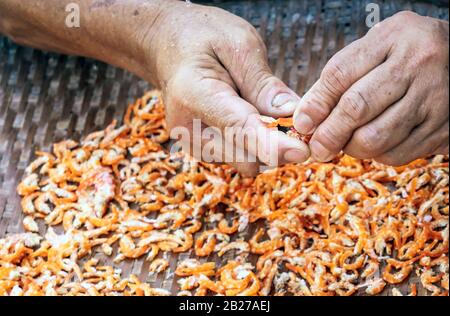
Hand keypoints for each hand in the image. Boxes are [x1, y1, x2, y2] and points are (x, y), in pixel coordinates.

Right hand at [144, 1, 308, 176]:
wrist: (166, 46)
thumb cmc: (201, 38)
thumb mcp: (238, 44)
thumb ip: (262, 83)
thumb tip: (291, 115)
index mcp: (192, 95)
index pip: (238, 128)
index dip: (272, 143)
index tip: (301, 151)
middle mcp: (187, 128)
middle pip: (245, 156)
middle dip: (275, 143)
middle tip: (293, 118)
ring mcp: (193, 143)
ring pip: (246, 161)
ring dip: (265, 144)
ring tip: (263, 109)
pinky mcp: (202, 150)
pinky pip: (240, 158)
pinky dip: (255, 144)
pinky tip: (252, 118)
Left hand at [293, 11, 448, 165]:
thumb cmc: (406, 55)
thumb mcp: (375, 49)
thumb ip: (341, 77)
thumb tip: (307, 117)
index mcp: (393, 38)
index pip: (340, 74)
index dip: (315, 104)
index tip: (303, 123)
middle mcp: (417, 65)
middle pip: (356, 107)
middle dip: (329, 134)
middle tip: (318, 147)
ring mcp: (434, 97)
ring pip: (376, 137)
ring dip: (351, 148)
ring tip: (345, 144)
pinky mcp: (443, 127)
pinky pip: (398, 153)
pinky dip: (377, 155)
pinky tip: (374, 144)